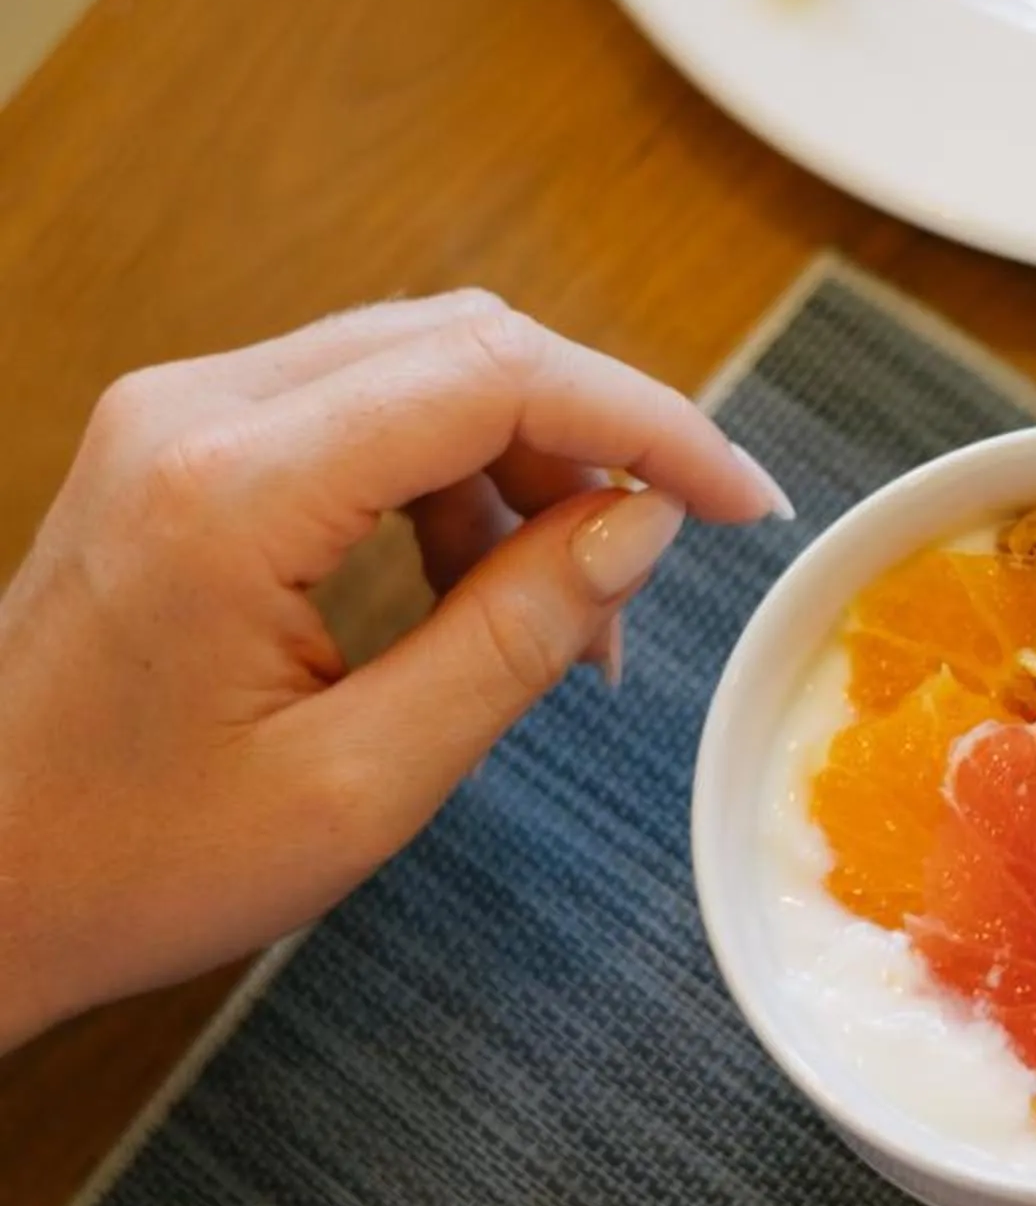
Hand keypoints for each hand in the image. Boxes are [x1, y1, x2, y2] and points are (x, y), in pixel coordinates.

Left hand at [0, 294, 787, 1050]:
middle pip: (461, 343)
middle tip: (664, 561)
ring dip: (519, 468)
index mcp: (234, 490)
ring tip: (563, 620)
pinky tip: (474, 596)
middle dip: (591, 440)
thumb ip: (511, 640)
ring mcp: (175, 420)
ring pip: (413, 367)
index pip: (493, 375)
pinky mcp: (173, 450)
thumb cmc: (127, 862)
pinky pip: (351, 413)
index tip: (737, 499)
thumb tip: (638, 527)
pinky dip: (444, 482)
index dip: (644, 422)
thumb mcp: (357, 785)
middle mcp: (195, 414)